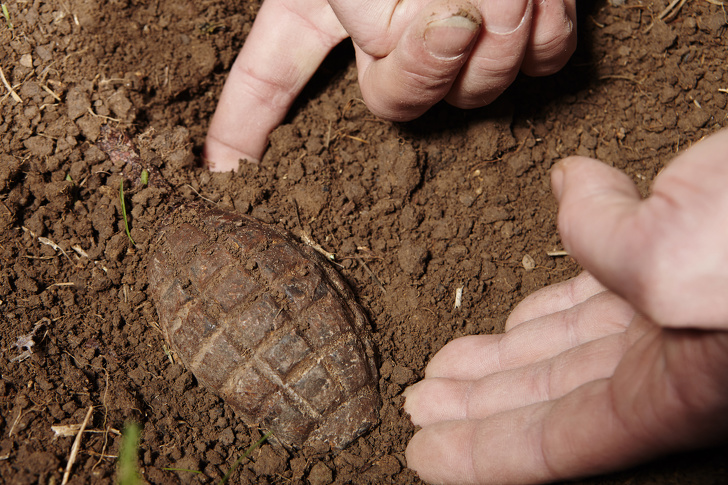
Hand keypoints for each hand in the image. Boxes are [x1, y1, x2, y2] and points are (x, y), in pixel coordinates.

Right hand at [204, 0, 576, 169]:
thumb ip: (362, 8)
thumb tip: (436, 39)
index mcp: (324, 4)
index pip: (268, 77)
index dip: (242, 129)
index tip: (222, 175)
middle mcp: (386, 31)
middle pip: (392, 103)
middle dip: (424, 69)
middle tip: (453, 18)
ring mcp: (456, 38)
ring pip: (471, 94)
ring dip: (494, 43)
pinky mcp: (525, 30)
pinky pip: (539, 65)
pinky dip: (545, 33)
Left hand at [403, 129, 727, 483]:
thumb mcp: (691, 259)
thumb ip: (614, 247)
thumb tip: (571, 189)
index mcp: (683, 387)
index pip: (560, 443)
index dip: (486, 452)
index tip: (425, 452)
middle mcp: (681, 358)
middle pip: (555, 398)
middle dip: (485, 403)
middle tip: (423, 405)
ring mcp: (681, 307)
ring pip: (573, 344)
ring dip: (510, 354)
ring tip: (453, 364)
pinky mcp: (686, 253)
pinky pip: (605, 280)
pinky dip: (560, 282)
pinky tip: (526, 299)